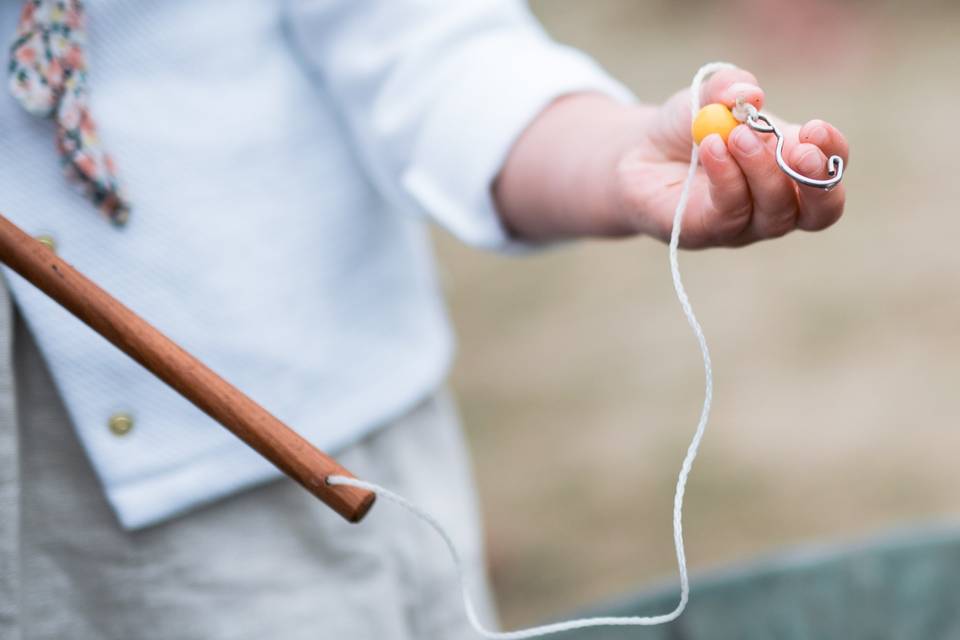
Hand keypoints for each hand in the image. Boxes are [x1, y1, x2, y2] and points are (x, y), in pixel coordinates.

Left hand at [618, 68, 848, 247]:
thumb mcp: (707, 96)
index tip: (815, 127)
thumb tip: (750, 93)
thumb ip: (729, 87)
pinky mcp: (708, 233)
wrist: (638, 155)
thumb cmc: (686, 128)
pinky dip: (727, 178)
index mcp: (791, 166)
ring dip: (762, 170)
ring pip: (775, 213)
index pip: (831, 170)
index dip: (833, 153)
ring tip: (736, 134)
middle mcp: (777, 203)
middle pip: (819, 211)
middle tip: (798, 147)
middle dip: (814, 179)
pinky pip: (730, 212)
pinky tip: (712, 148)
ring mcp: (745, 224)